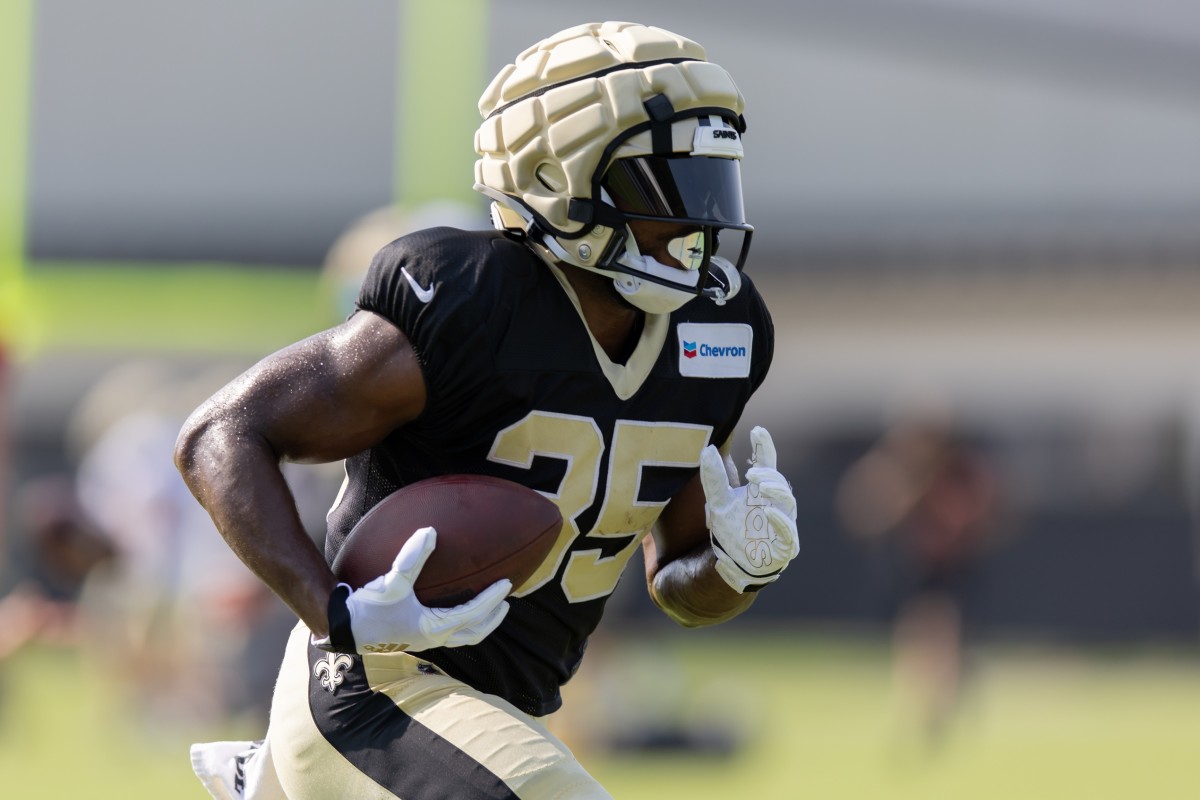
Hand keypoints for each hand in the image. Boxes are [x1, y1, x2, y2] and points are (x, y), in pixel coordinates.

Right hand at [317, 527, 510, 653]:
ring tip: (487, 608)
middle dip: (492, 619)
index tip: (507, 584)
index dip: (491, 599)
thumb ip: (412, 557)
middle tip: (506, 602)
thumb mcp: (391, 582)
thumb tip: (430, 530)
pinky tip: (447, 604)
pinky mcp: (410, 637)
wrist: (341, 629)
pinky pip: (442, 631)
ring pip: (459, 637)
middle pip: (472, 634)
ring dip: (476, 623)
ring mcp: (421, 641)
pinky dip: (456, 621)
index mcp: (432, 628)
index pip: (472, 614)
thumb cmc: (366, 608)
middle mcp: (431, 639)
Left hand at [700, 426, 798, 592]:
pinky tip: (768, 512)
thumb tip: (707, 449)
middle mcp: (776, 504)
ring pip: (788, 503)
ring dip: (776, 492)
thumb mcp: (718, 503)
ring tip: (760, 485)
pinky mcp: (786, 545)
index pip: (767, 464)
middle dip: (768, 475)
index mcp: (761, 491)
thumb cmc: (732, 532)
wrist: (735, 566)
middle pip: (779, 482)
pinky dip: (780, 521)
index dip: (764, 447)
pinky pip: (789, 532)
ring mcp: (783, 524)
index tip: (757, 430)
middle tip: (751, 472)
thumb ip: (714, 478)